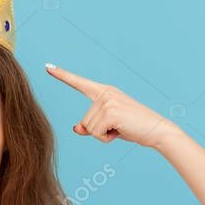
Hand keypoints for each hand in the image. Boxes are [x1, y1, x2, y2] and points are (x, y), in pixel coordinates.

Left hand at [45, 64, 172, 145]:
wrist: (156, 130)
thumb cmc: (133, 128)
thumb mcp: (108, 126)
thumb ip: (90, 126)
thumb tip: (76, 128)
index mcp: (104, 92)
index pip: (79, 83)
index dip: (62, 76)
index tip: (47, 67)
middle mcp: (105, 93)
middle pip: (84, 122)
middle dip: (99, 132)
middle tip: (119, 127)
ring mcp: (108, 100)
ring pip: (89, 128)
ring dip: (104, 135)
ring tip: (121, 128)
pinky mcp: (111, 111)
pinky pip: (96, 133)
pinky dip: (107, 138)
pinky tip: (121, 131)